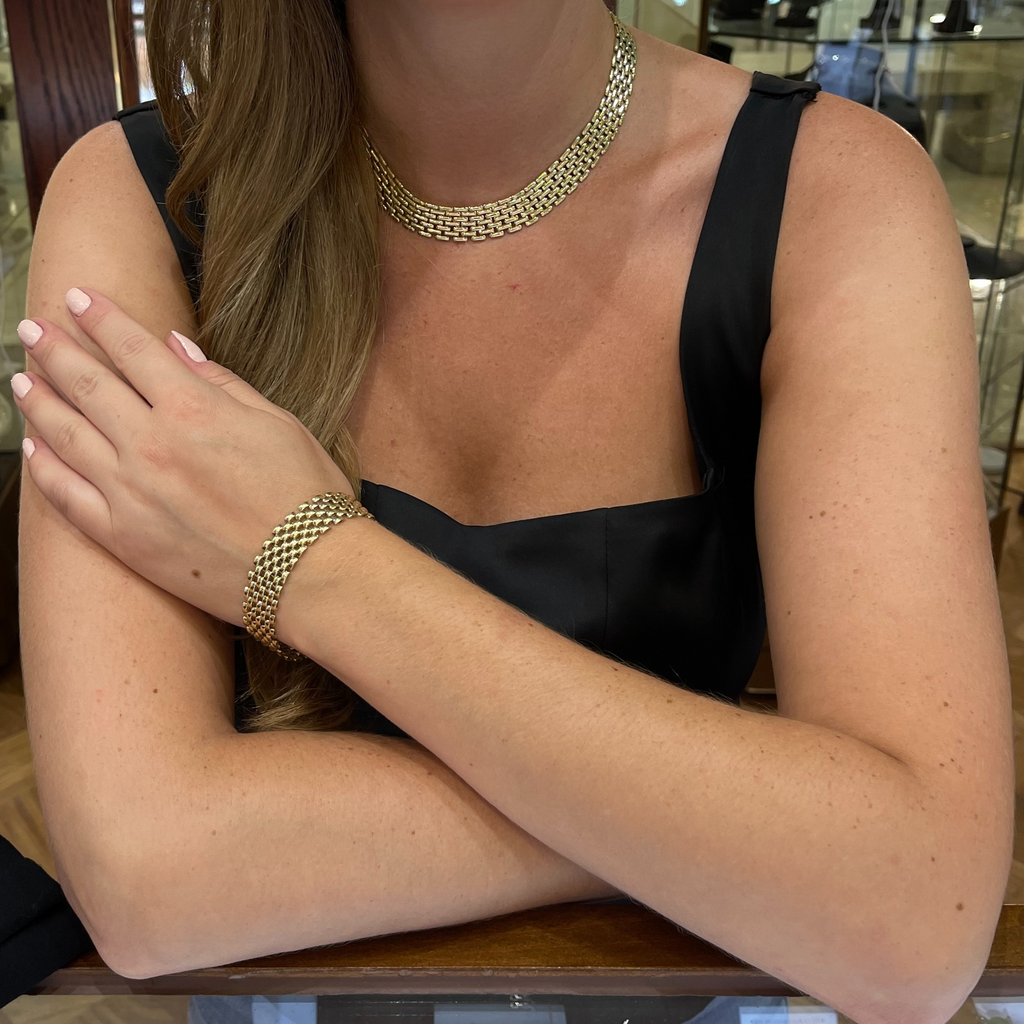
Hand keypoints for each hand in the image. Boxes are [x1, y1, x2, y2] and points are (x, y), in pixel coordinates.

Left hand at [12, 287, 356, 627]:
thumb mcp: (279, 423)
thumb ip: (223, 383)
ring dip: (38, 401)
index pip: (132, 349)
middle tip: (32, 326)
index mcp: (194, 409)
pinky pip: (66, 497)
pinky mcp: (123, 538)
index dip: (101, 318)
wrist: (310, 572)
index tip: (78, 296)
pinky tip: (33, 449)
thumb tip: (177, 348)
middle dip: (56, 349)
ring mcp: (130, 492)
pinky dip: (43, 469)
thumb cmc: (307, 495)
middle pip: (88, 384)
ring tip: (21, 379)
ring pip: (66, 435)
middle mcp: (151, 444)